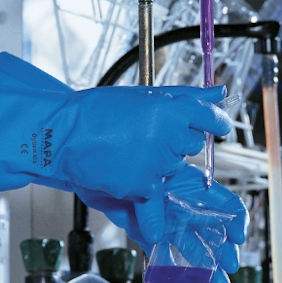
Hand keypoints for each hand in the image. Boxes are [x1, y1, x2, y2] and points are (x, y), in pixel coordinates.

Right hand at [45, 84, 231, 199]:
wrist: (63, 135)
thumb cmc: (97, 112)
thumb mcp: (143, 95)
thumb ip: (187, 96)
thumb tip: (218, 91)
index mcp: (172, 109)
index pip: (211, 117)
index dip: (213, 121)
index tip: (212, 124)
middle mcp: (170, 137)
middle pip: (191, 144)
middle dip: (176, 141)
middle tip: (146, 134)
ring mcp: (158, 165)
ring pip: (173, 168)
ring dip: (158, 162)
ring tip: (127, 150)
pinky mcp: (144, 187)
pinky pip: (156, 191)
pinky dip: (143, 186)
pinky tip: (123, 170)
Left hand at [74, 163, 247, 282]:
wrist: (89, 166)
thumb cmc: (120, 161)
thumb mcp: (143, 181)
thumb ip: (152, 208)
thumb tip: (158, 235)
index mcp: (189, 184)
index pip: (223, 202)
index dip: (235, 220)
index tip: (239, 238)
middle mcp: (180, 203)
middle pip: (210, 229)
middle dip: (222, 249)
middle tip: (229, 267)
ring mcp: (164, 218)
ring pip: (190, 244)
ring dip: (203, 264)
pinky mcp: (147, 230)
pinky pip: (163, 251)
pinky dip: (173, 267)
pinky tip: (185, 282)